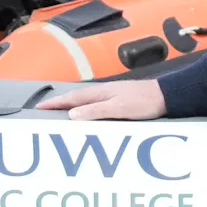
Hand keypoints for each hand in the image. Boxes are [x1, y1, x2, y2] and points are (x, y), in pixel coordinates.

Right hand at [37, 78, 167, 118]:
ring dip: (72, 105)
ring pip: (85, 100)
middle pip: (76, 98)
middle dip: (60, 103)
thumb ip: (95, 111)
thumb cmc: (144, 102)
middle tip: (46, 109)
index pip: (72, 99)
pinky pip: (95, 104)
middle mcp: (103, 92)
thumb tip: (72, 114)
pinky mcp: (119, 99)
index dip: (56, 103)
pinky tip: (87, 112)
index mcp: (100, 93)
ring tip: (62, 111)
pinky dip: (85, 107)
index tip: (40, 107)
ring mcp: (111, 95)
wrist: (166, 96)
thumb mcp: (119, 108)